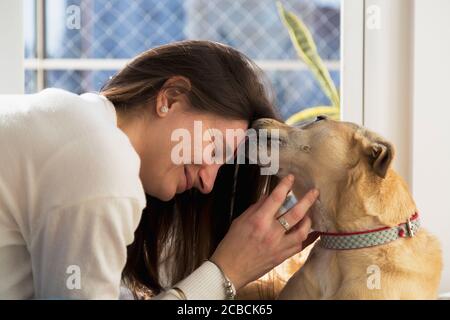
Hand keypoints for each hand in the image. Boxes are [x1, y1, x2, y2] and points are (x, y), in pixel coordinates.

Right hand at [210, 175, 318, 289]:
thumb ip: (256, 208)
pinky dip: (303, 236)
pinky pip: (299, 245)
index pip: (276, 198)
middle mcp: (272, 232)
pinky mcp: (282, 257)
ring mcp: (279, 246)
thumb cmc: (232, 244)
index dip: (285, 185)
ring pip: (302, 231)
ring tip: (308, 215)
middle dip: (307, 200)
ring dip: (308, 220)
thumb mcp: (240, 221)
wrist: (230, 269)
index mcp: (259, 221)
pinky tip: (304, 231)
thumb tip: (269, 197)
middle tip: (314, 192)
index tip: (291, 178)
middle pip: (296, 213)